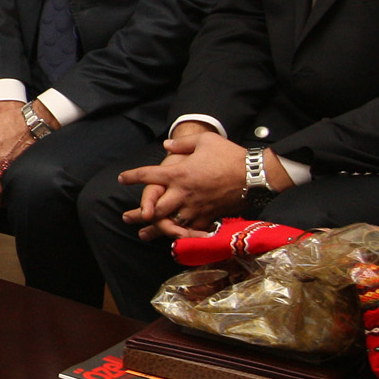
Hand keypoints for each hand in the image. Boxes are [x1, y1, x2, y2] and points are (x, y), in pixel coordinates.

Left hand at [119, 121, 249, 238]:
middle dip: (139, 214)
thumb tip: (166, 145)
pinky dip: (181, 234)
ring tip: (143, 235)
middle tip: (126, 217)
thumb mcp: (205, 141)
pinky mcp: (210, 216)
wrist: (255, 174)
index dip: (133, 176)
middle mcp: (184, 193)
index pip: (149, 175)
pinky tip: (174, 238)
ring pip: (170, 223)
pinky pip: (191, 229)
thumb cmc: (230, 155)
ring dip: (155, 229)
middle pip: (154, 208)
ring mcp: (196, 207)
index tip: (122, 179)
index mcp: (179, 173)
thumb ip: (183, 144)